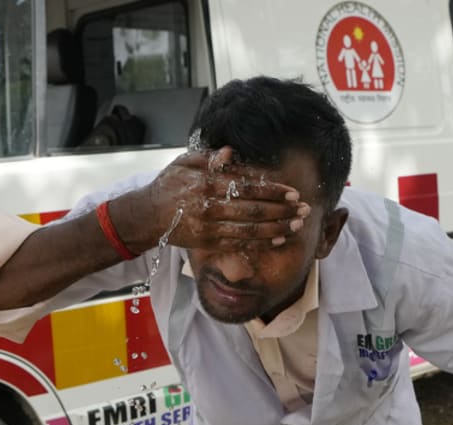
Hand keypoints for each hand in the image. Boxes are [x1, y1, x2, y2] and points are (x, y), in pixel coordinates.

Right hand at [137, 146, 308, 251]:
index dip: (272, 191)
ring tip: (296, 225)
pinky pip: (240, 245)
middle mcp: (209, 207)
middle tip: (304, 209)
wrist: (147, 216)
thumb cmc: (169, 185)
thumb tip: (230, 152)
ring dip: (276, 228)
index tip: (292, 193)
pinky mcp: (208, 244)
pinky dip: (261, 243)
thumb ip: (209, 158)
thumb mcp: (184, 163)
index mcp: (206, 183)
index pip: (246, 187)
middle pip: (253, 211)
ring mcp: (209, 228)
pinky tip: (278, 239)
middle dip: (282, 211)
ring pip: (250, 231)